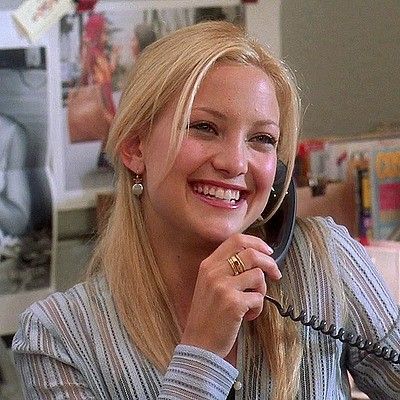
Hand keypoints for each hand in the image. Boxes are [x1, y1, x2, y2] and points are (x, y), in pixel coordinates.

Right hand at [180, 233, 280, 357]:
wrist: (199, 345)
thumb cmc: (207, 316)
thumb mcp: (208, 285)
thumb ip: (225, 269)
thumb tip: (255, 258)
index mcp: (208, 265)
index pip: (235, 240)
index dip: (256, 243)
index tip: (267, 251)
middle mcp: (214, 272)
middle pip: (251, 254)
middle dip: (269, 263)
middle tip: (276, 274)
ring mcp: (223, 287)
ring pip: (258, 275)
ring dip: (262, 290)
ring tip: (252, 303)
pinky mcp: (234, 303)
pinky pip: (259, 298)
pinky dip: (258, 309)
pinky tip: (248, 316)